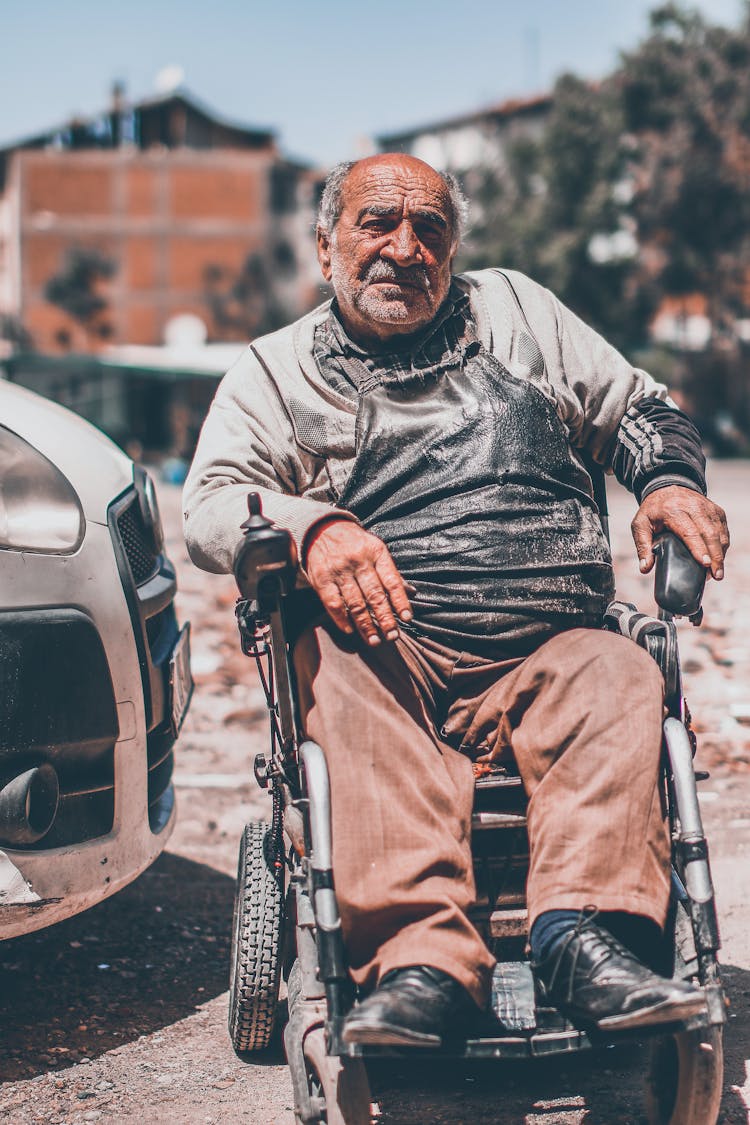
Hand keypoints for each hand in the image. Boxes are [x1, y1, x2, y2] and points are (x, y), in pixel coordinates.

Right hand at [304, 519, 412, 644]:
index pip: (392, 581)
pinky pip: (333, 603)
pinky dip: (342, 619)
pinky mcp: (321, 579)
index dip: (400, 601)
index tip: (407, 619)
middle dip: (385, 619)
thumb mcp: (376, 550)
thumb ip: (391, 573)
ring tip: (374, 640)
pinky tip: (350, 630)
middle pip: (375, 595)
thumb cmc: (355, 544)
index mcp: (376, 552)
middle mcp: (358, 561)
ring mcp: (339, 570)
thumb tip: (412, 593)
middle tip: (392, 636)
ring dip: (365, 625)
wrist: (322, 529)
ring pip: (355, 603)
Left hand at [631, 486, 728, 579]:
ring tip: (718, 572)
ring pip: (719, 532)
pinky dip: (723, 544)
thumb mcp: (640, 525)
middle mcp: (693, 507)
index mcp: (673, 511)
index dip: (699, 549)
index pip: (689, 532)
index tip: (705, 564)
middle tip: (716, 575)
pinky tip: (719, 558)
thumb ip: (642, 546)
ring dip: (721, 553)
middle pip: (709, 533)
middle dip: (715, 556)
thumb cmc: (653, 510)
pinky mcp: (716, 510)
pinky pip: (723, 529)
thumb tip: (645, 569)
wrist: (666, 487)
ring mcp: (707, 508)